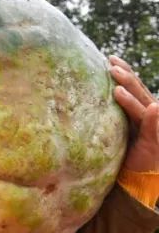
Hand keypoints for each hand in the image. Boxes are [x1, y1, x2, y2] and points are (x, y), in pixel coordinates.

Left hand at [109, 55, 158, 172]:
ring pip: (143, 106)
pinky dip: (153, 117)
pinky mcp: (154, 141)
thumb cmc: (123, 150)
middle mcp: (147, 113)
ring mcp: (153, 126)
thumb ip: (104, 113)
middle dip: (125, 77)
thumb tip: (81, 97)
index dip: (124, 70)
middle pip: (137, 91)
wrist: (139, 174)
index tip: (110, 57)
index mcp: (137, 108)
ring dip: (132, 95)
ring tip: (118, 88)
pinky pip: (153, 127)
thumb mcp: (112, 127)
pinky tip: (153, 107)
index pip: (132, 85)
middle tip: (111, 64)